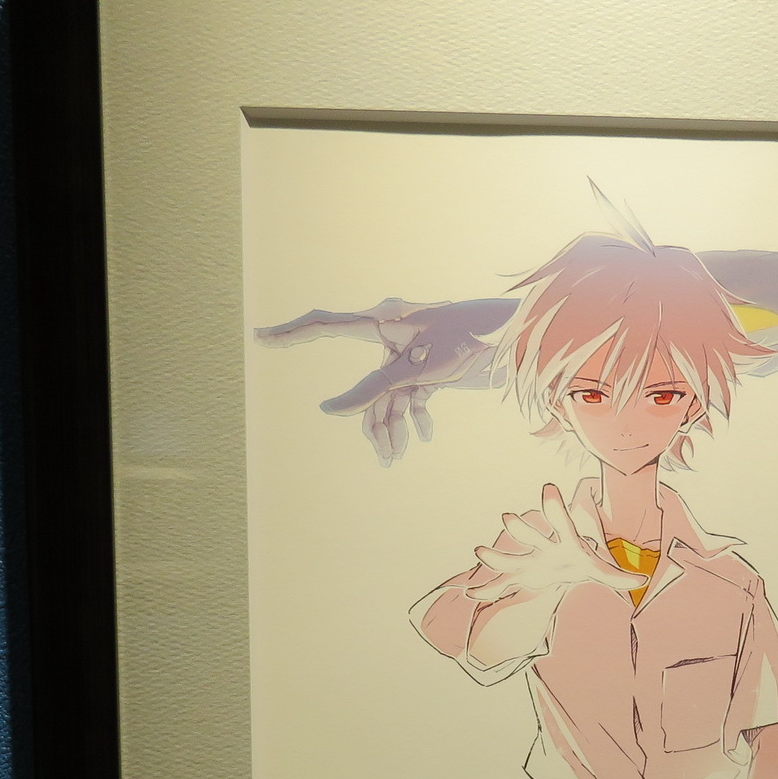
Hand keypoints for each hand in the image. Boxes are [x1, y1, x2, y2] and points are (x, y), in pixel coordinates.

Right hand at [254, 296, 515, 465]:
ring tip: (398, 456)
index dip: (291, 333)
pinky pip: (407, 397)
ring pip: (385, 397)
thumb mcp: (417, 370)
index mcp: (383, 321)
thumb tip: (330, 410)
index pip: (326, 325)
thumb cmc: (470, 340)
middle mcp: (392, 336)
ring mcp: (410, 353)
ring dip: (392, 427)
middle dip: (372, 422)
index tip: (259, 336)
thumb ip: (373, 390)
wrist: (518, 343)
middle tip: (385, 457)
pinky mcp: (428, 368)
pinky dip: (412, 417)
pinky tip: (422, 436)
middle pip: (365, 385)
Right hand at [465, 485, 648, 603]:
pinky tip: (472, 595)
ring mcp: (530, 561)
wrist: (567, 564)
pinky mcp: (521, 576)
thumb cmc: (584, 562)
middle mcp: (543, 547)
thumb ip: (619, 576)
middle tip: (508, 517)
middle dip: (521, 529)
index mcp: (564, 541)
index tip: (547, 487)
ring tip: (480, 552)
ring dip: (496, 557)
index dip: (554, 507)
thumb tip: (643, 581)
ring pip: (512, 559)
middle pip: (532, 536)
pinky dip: (489, 590)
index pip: (560, 522)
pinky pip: (503, 584)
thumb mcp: (602, 570)